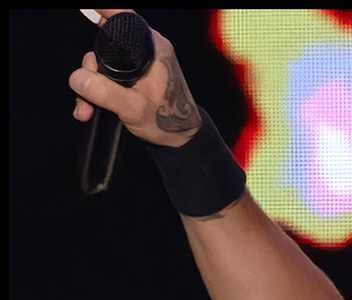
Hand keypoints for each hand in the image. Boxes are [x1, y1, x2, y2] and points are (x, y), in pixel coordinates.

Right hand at [68, 10, 202, 148]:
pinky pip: (109, 78)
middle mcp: (147, 53)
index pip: (123, 19)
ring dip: (91, 85)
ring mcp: (140, 67)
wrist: (181, 142)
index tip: (87, 10)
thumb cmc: (169, 122)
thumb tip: (79, 78)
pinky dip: (98, 91)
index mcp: (153, 49)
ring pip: (104, 65)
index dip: (104, 13)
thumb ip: (104, 92)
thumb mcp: (133, 108)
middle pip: (105, 45)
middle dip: (90, 69)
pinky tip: (91, 107)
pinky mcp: (135, 79)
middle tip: (87, 88)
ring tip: (88, 106)